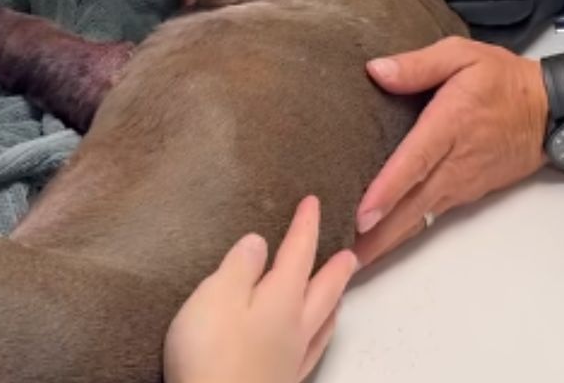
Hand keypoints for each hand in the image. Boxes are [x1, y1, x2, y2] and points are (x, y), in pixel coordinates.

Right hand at [163, 196, 356, 382]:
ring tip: (340, 293)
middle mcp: (295, 327)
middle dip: (336, 268)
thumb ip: (239, 267)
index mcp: (282, 297)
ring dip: (334, 302)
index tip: (314, 201)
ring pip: (322, 323)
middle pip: (323, 290)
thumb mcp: (216, 296)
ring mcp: (291, 361)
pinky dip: (320, 338)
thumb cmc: (212, 353)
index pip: (299, 252)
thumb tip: (260, 242)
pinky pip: (311, 353)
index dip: (306, 225)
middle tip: (352, 252)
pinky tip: (313, 343)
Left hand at [354, 38, 546, 265]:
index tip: (363, 214)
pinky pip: (431, 214)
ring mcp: (462, 182)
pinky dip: (406, 229)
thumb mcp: (462, 55)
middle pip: (413, 205)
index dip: (388, 189)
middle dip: (378, 234)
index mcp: (450, 123)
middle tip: (344, 259)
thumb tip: (377, 70)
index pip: (416, 161)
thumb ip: (418, 64)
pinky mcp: (466, 192)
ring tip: (354, 259)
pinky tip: (385, 237)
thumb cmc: (504, 80)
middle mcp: (455, 161)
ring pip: (421, 217)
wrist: (549, 110)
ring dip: (388, 239)